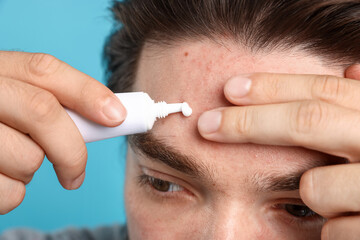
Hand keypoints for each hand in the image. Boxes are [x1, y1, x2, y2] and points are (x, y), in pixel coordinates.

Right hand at [0, 51, 125, 213]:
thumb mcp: (15, 99)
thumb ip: (52, 101)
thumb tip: (111, 116)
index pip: (45, 70)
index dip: (87, 93)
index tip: (117, 117)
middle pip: (43, 112)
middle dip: (71, 149)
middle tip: (76, 174)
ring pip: (29, 158)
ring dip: (31, 169)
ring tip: (11, 160)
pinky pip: (10, 192)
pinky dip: (13, 192)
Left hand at [197, 65, 359, 238]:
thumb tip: (352, 68)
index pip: (326, 91)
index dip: (273, 87)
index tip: (230, 88)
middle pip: (309, 121)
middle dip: (249, 122)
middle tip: (207, 125)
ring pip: (314, 186)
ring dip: (314, 193)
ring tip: (339, 199)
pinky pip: (332, 229)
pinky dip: (334, 228)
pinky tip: (355, 224)